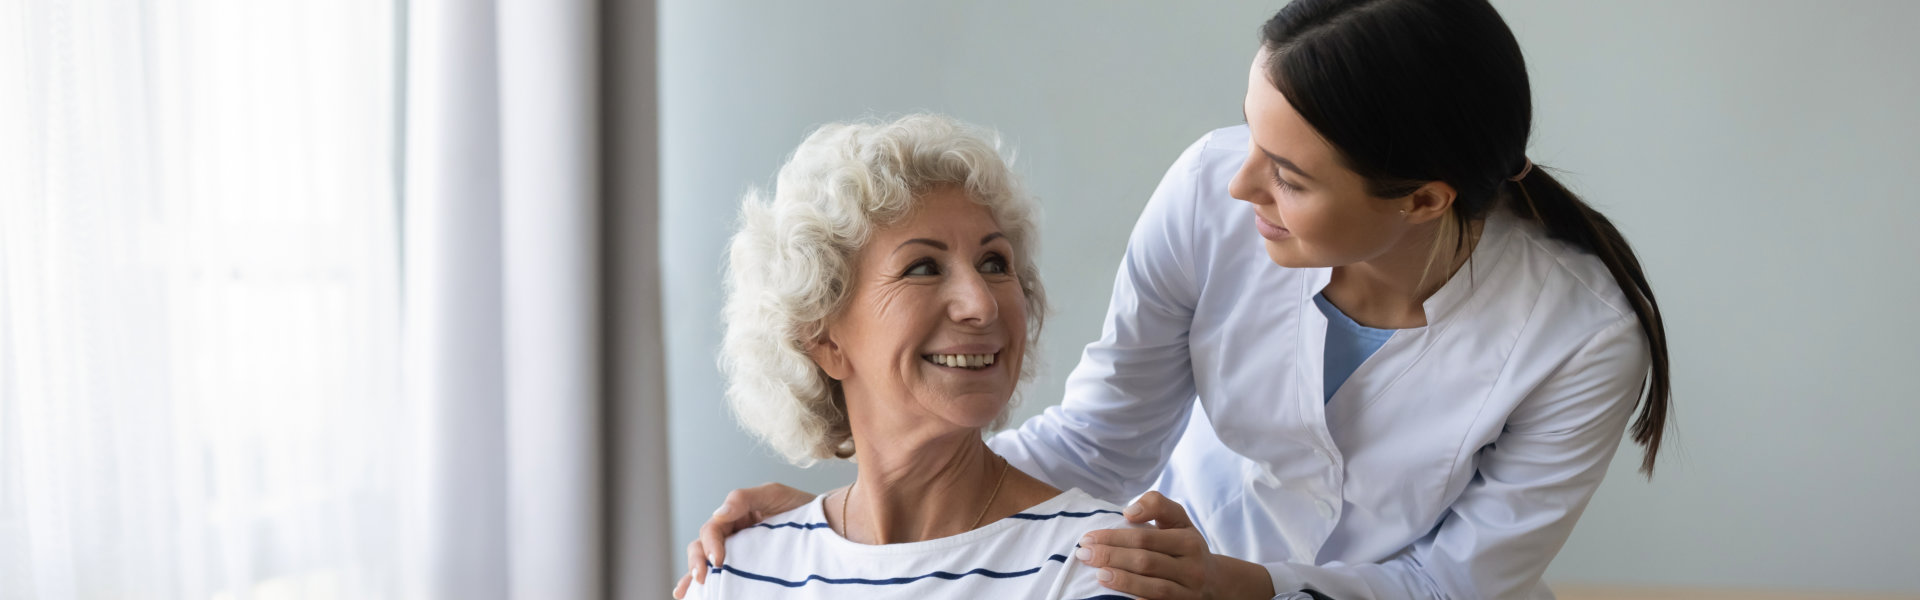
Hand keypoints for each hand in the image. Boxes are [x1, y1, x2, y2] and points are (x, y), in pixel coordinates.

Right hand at [671, 482, 815, 598]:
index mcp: (734, 516)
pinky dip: (706, 587)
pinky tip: (691, 596)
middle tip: (702, 578)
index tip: (718, 560)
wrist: (829, 525)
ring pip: (706, 563)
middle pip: (702, 547)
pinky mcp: (750, 570)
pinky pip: (724, 578)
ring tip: (689, 592)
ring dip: (693, 576)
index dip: (710, 543)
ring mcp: (740, 554)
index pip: (712, 529)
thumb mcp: (774, 494)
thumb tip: (717, 514)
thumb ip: (743, 498)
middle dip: (697, 562)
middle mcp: (732, 535)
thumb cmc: (802, 508)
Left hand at [1076, 491, 1274, 599]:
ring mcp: (1189, 591)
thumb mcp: (1178, 520)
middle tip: (1084, 554)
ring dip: (1121, 581)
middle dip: (1110, 557)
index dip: (1115, 536)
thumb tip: (1129, 513)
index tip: (1089, 536)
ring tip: (1098, 574)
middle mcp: (1192, 567)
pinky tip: (1116, 597)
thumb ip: (1156, 505)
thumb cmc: (1186, 545)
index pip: (1146, 537)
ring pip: (1152, 587)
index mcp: (1189, 540)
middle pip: (1145, 561)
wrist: (1215, 581)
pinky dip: (1136, 599)